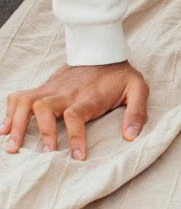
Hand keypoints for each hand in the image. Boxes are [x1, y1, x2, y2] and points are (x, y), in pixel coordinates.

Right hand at [3, 61, 149, 160]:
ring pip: (26, 102)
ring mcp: (51, 89)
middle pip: (44, 107)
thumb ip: (137, 111)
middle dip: (42, 131)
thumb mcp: (138, 88)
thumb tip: (130, 136)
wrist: (104, 51)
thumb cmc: (120, 76)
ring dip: (17, 123)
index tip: (78, 156)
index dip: (76, 136)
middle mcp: (65, 92)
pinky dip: (9, 112)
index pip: (76, 115)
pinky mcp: (44, 88)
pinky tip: (4, 130)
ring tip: (13, 147)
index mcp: (88, 96)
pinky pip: (20, 97)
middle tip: (45, 154)